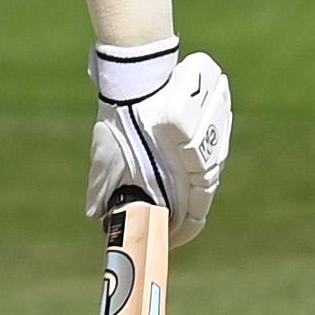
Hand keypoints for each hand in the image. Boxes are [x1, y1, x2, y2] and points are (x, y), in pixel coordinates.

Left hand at [87, 46, 231, 243]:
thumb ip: (102, 192)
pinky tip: (170, 156)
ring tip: (159, 183)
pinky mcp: (217, 125)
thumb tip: (96, 215)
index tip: (161, 238)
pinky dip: (189, 162)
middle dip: (178, 211)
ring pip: (205, 176)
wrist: (140, 76)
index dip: (177, 234)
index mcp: (188, 182)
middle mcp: (209, 167)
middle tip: (156, 213)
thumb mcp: (107, 161)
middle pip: (199, 201)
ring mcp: (217, 144)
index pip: (193, 222)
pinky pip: (207, 153)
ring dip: (185, 185)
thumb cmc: (124, 121)